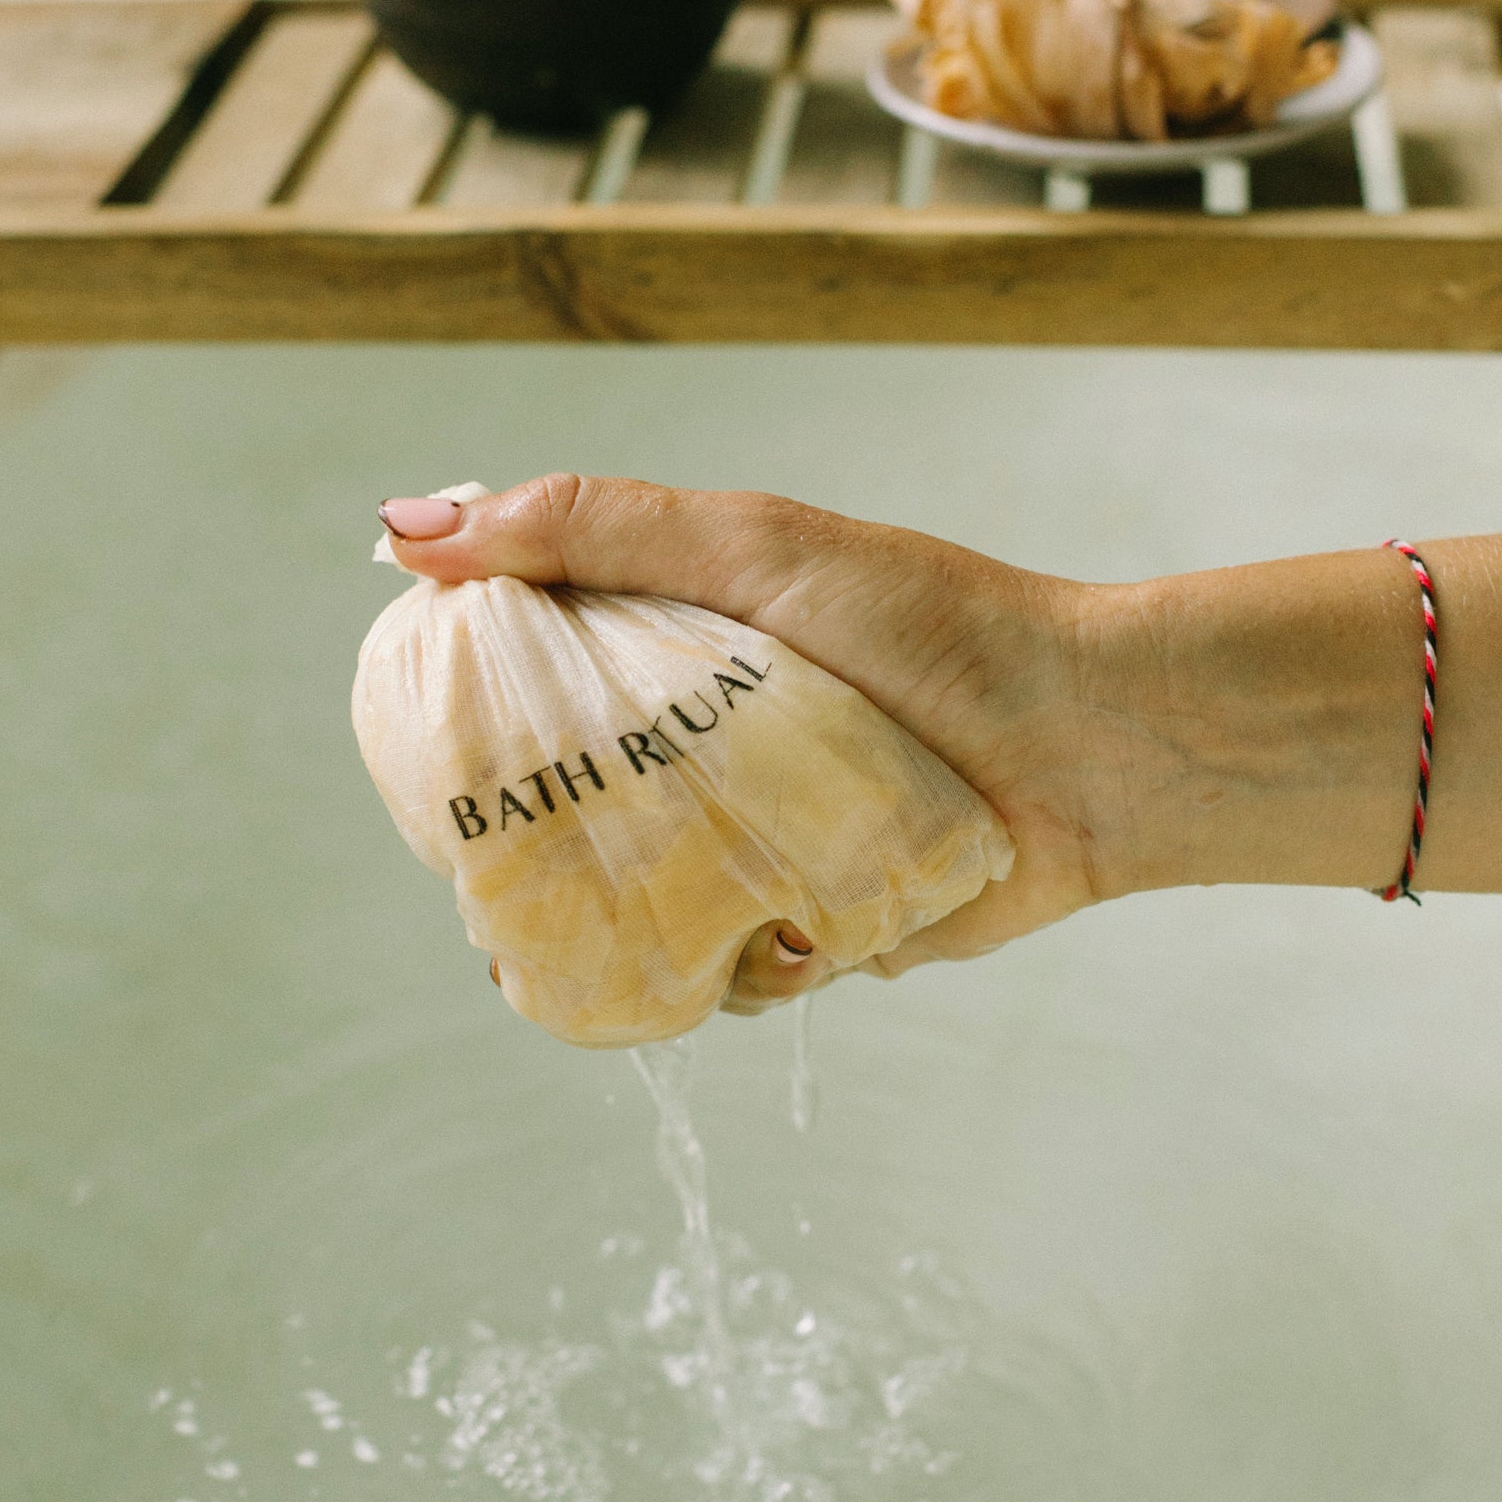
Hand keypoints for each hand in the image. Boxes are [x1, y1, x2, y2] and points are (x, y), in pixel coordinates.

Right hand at [379, 476, 1112, 1013]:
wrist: (1094, 744)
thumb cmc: (933, 626)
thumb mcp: (752, 546)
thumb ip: (588, 528)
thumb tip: (408, 529)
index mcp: (680, 651)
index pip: (534, 691)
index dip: (467, 726)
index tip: (423, 756)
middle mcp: (711, 753)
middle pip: (570, 818)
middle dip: (522, 860)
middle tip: (491, 883)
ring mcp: (763, 845)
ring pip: (641, 912)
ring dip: (621, 931)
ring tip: (620, 927)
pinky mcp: (820, 926)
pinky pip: (735, 974)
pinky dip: (731, 973)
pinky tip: (759, 949)